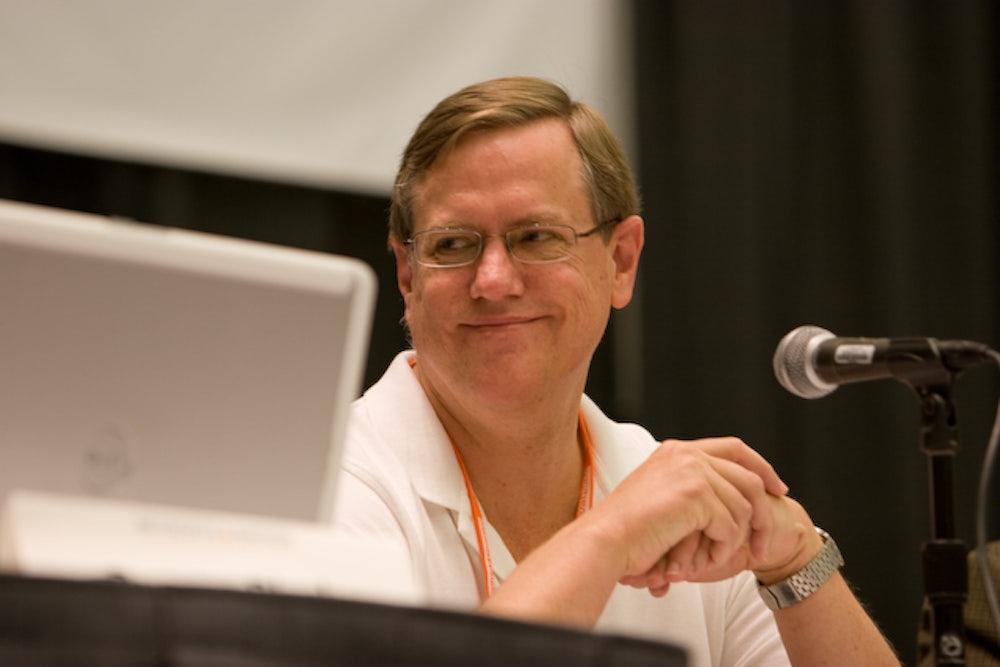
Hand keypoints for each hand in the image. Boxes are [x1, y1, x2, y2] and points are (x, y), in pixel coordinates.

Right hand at [586, 436, 789, 594]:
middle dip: (764, 511)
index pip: (734, 448)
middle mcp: (687, 454)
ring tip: (715, 558)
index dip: (761, 467)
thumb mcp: (661, 498)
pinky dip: (721, 549)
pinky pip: (730, 527)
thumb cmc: (626, 529)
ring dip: (735, 539)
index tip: (776, 489)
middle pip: (748, 477)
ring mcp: (693, 471)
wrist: (607, 539)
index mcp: (677, 451)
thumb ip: (690, 489)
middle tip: (764, 541)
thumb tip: (729, 501)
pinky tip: (704, 559)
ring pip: (743, 507)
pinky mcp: (697, 494)